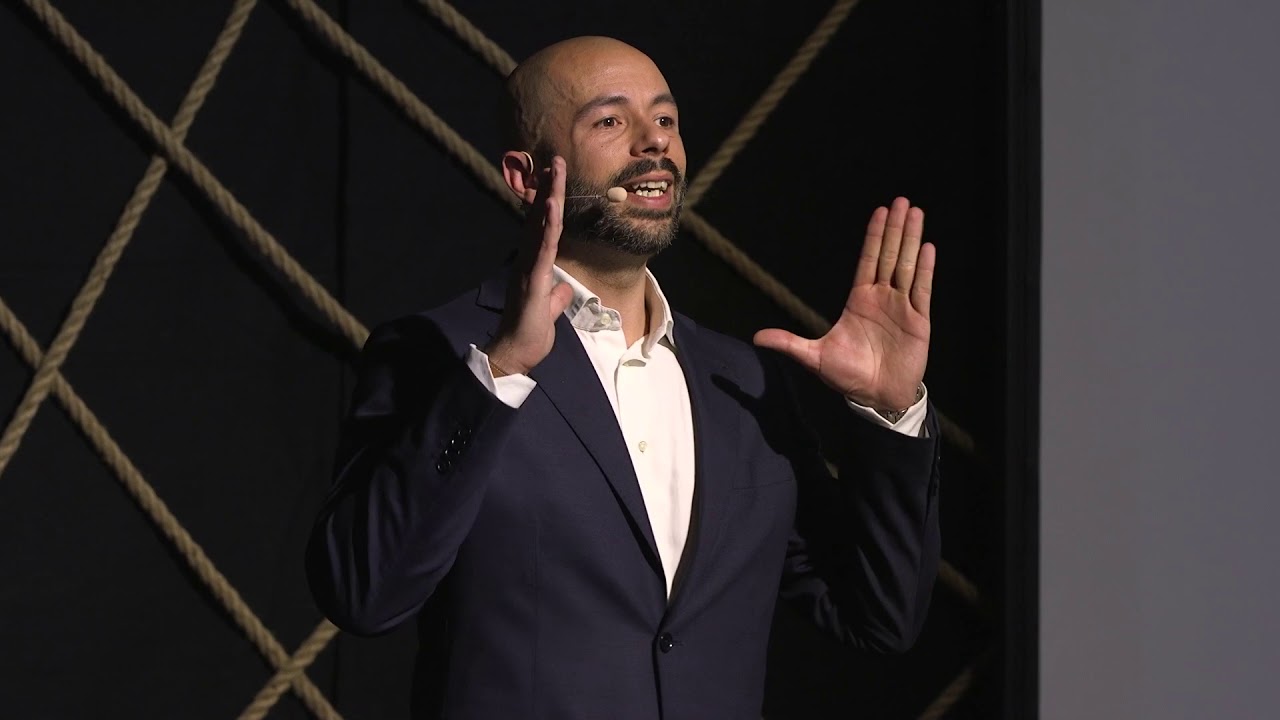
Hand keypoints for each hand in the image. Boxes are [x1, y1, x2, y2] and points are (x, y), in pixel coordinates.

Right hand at [484, 156, 573, 375]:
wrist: (515, 352)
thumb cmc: (529, 333)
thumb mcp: (549, 311)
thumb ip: (555, 297)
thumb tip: (562, 290)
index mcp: (532, 264)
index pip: (542, 227)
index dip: (548, 201)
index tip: (554, 178)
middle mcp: (527, 259)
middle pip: (539, 217)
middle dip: (547, 187)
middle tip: (554, 160)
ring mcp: (529, 266)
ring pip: (541, 225)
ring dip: (548, 196)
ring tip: (554, 170)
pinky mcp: (533, 278)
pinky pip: (543, 246)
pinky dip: (548, 225)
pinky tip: (552, 205)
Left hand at [753, 197, 934, 409]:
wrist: (876, 397)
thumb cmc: (848, 376)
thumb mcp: (814, 357)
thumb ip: (788, 343)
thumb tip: (756, 337)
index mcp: (859, 300)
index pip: (868, 260)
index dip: (874, 236)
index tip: (880, 212)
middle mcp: (882, 298)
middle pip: (889, 255)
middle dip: (895, 228)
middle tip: (903, 201)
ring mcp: (901, 307)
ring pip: (907, 266)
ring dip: (912, 240)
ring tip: (917, 214)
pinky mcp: (918, 321)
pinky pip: (922, 290)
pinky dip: (924, 269)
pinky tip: (927, 248)